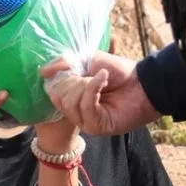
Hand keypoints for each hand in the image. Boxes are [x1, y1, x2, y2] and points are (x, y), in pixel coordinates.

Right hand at [41, 51, 157, 135]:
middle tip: (91, 74)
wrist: (143, 82)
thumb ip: (64, 63)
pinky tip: (104, 80)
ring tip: (101, 78)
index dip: (60, 75)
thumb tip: (42, 72)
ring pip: (69, 102)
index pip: (52, 89)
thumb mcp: (88, 59)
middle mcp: (76, 110)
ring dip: (85, 85)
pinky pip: (85, 106)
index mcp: (72, 96)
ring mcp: (85, 120)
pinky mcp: (97, 126)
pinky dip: (93, 88)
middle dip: (74, 80)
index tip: (73, 65)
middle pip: (57, 97)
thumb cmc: (119, 71)